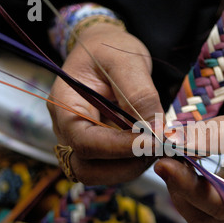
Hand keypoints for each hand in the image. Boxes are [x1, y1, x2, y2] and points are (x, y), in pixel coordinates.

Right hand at [48, 22, 163, 184]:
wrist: (104, 50)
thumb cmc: (109, 48)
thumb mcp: (126, 60)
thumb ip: (139, 94)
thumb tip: (156, 130)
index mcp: (64, 105)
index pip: (84, 142)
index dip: (119, 148)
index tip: (154, 142)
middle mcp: (67, 129)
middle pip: (87, 168)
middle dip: (127, 164)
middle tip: (159, 147)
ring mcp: (80, 141)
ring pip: (101, 174)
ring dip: (133, 167)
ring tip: (159, 146)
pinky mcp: (98, 147)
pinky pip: (112, 167)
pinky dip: (134, 163)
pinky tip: (152, 146)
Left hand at [154, 105, 223, 222]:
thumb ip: (216, 133)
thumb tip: (175, 140)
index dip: (194, 187)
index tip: (168, 163)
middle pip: (208, 214)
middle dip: (180, 185)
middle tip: (162, 155)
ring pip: (198, 216)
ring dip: (178, 189)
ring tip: (171, 159)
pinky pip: (199, 209)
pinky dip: (184, 189)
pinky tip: (179, 168)